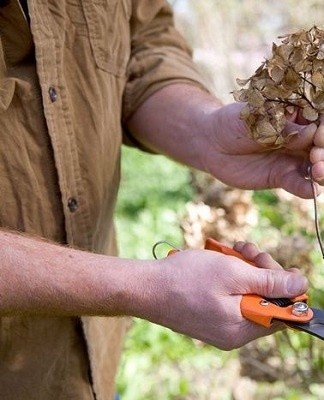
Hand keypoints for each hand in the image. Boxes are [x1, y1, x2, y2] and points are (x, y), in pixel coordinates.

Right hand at [138, 245, 307, 349]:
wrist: (146, 286)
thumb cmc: (186, 278)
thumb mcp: (233, 273)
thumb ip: (270, 282)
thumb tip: (301, 285)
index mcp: (242, 328)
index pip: (283, 313)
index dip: (286, 287)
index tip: (279, 266)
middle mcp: (233, 333)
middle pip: (265, 301)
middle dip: (261, 271)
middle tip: (248, 250)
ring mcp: (219, 326)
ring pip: (247, 295)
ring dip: (245, 269)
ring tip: (233, 250)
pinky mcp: (208, 316)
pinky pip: (230, 297)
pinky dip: (230, 277)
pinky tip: (222, 261)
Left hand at [204, 102, 322, 197]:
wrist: (212, 144)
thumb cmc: (233, 123)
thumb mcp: (256, 120)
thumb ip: (282, 128)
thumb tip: (312, 133)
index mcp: (298, 115)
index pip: (320, 120)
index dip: (323, 129)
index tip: (318, 136)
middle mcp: (301, 138)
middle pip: (322, 146)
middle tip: (316, 155)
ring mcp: (293, 158)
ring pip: (317, 167)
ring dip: (321, 172)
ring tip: (317, 172)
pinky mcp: (282, 177)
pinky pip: (299, 184)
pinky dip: (307, 189)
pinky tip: (311, 190)